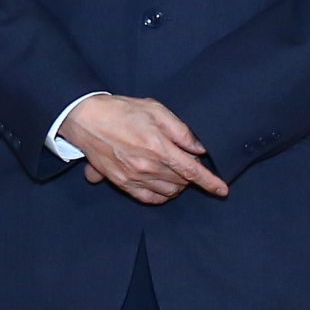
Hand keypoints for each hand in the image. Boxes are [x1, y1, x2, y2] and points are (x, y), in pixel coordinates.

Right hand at [59, 95, 229, 204]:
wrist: (87, 120)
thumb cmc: (122, 111)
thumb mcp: (155, 110)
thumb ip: (181, 131)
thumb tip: (199, 148)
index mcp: (159, 148)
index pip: (192, 171)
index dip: (210, 182)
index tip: (222, 189)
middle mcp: (148, 167)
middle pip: (182, 182)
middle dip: (191, 175)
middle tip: (187, 161)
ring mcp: (134, 178)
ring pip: (168, 192)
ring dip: (178, 185)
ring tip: (175, 171)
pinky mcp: (122, 183)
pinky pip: (149, 199)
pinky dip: (162, 196)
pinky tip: (164, 187)